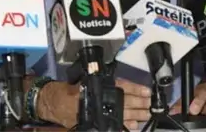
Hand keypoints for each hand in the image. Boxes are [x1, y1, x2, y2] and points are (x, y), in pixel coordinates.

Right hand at [36, 79, 150, 129]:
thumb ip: (102, 83)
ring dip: (136, 115)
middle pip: (124, 101)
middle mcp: (98, 99)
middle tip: (152, 105)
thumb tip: (126, 87)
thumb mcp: (86, 80)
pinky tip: (133, 126)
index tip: (147, 91)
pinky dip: (124, 126)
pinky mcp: (95, 122)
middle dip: (139, 104)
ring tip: (147, 115)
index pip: (120, 86)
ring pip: (121, 114)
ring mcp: (97, 112)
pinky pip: (113, 125)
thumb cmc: (70, 89)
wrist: (53, 102)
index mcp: (97, 85)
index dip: (135, 89)